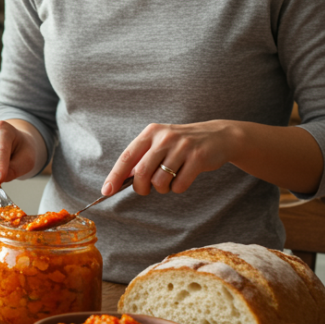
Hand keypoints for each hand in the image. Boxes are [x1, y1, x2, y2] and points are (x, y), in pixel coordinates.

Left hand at [101, 121, 238, 196]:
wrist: (218, 136)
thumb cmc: (182, 145)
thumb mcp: (160, 143)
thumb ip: (142, 158)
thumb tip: (121, 180)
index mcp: (151, 132)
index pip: (127, 157)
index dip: (115, 176)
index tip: (106, 191)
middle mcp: (164, 137)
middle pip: (142, 173)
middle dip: (141, 188)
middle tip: (146, 190)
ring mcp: (182, 147)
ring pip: (160, 181)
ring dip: (162, 188)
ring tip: (169, 180)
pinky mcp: (198, 158)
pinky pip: (179, 185)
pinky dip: (178, 188)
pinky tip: (183, 178)